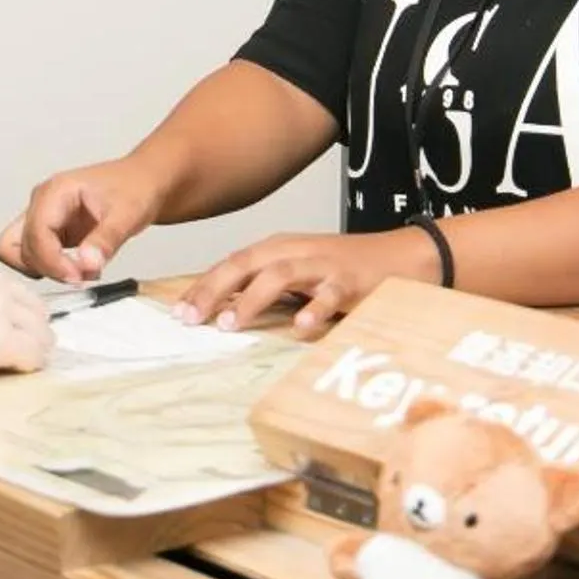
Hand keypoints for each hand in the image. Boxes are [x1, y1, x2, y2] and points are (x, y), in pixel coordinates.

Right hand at [0, 156, 166, 281]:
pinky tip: (80, 268)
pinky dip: (51, 268)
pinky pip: (34, 256)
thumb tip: (87, 264)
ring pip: (18, 253)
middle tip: (81, 276)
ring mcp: (42, 217)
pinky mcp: (49, 232)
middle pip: (18, 246)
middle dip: (48, 267)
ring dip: (45, 269)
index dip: (52, 261)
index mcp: (55, 191)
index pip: (36, 233)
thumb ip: (105, 239)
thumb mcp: (127, 214)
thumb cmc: (135, 187)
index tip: (78, 276)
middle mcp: (42, 203)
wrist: (142, 182)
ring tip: (81, 271)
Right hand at [0, 255, 52, 387]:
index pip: (13, 290)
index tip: (14, 329)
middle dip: (33, 330)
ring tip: (24, 363)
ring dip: (36, 348)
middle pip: (34, 308)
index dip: (16, 314)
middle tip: (27, 350)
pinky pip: (33, 354)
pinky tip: (18, 371)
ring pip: (40, 332)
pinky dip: (31, 365)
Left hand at [177, 228, 438, 338]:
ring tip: (232, 324)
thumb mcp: (298, 274)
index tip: (177, 313)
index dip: (202, 287)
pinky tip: (300, 328)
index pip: (230, 265)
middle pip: (245, 264)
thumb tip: (222, 311)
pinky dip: (314, 310)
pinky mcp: (350, 281)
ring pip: (280, 275)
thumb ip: (264, 288)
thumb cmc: (344, 270)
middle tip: (191, 318)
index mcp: (277, 250)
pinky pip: (330, 295)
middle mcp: (294, 252)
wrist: (401, 257)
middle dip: (214, 290)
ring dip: (252, 299)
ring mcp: (322, 265)